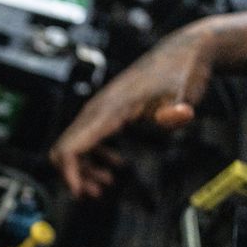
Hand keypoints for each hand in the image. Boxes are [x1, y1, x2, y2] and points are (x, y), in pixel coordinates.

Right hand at [50, 22, 215, 197]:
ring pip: (72, 147)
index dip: (69, 173)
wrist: (179, 52)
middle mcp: (95, 110)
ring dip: (83, 170)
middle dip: (73, 175)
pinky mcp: (104, 114)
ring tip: (103, 186)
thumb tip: (177, 116)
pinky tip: (113, 166)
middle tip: (93, 194)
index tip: (79, 192)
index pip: (70, 146)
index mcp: (106, 109)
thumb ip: (176, 108)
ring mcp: (97, 112)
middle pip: (64, 149)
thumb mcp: (181, 92)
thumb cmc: (176, 70)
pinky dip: (92, 158)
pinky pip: (86, 140)